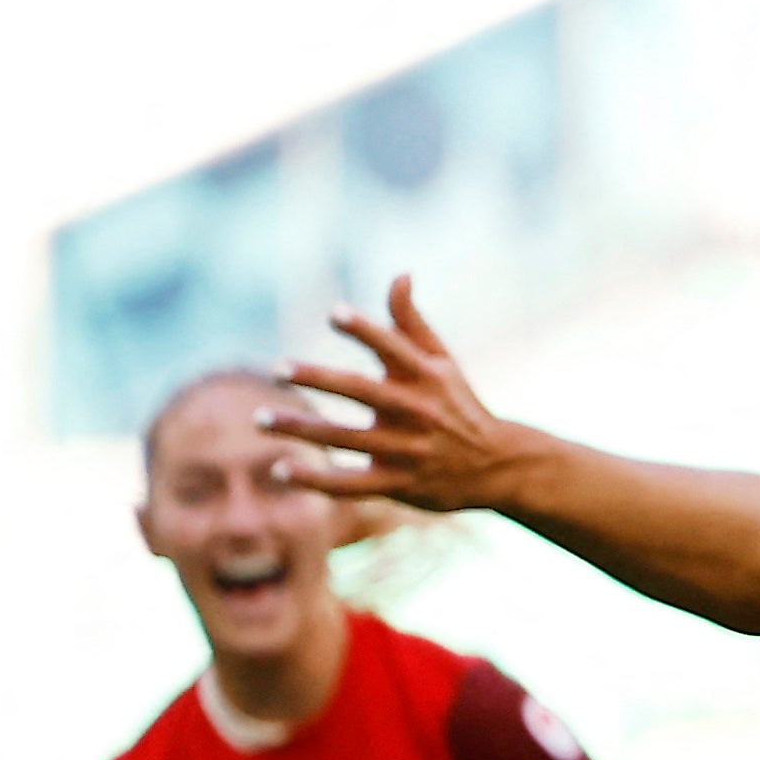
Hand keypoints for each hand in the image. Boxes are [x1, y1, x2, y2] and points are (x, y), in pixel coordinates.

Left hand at [260, 277, 534, 512]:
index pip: (393, 347)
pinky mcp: (401, 484)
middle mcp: (417, 411)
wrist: (499, 466)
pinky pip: (352, 485)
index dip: (365, 330)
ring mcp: (408, 450)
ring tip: (260, 417)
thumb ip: (411, 320)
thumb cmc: (459, 404)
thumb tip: (399, 274)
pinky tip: (282, 470)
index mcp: (426, 376)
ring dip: (302, 429)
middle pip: (362, 391)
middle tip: (279, 368)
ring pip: (347, 439)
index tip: (333, 314)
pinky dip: (316, 480)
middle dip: (319, 379)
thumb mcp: (442, 361)